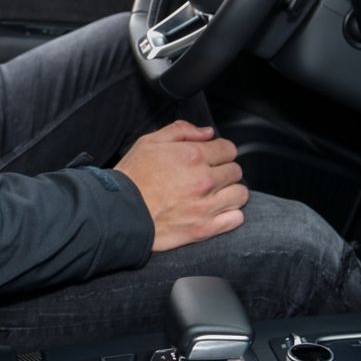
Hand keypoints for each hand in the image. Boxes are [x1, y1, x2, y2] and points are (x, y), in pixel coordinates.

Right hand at [115, 120, 249, 252]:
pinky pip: (236, 219)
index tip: (213, 157)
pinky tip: (217, 211)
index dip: (221, 151)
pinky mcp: (204, 229)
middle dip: (225, 170)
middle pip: (235, 171)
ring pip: (240, 194)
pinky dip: (230, 214)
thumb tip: (207, 132)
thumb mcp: (149, 142)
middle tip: (210, 176)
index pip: (229, 149)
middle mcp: (204, 180)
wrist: (119, 213)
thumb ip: (181, 131)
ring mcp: (206, 206)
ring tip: (216, 194)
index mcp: (192, 156)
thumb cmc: (132, 176)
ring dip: (230, 192)